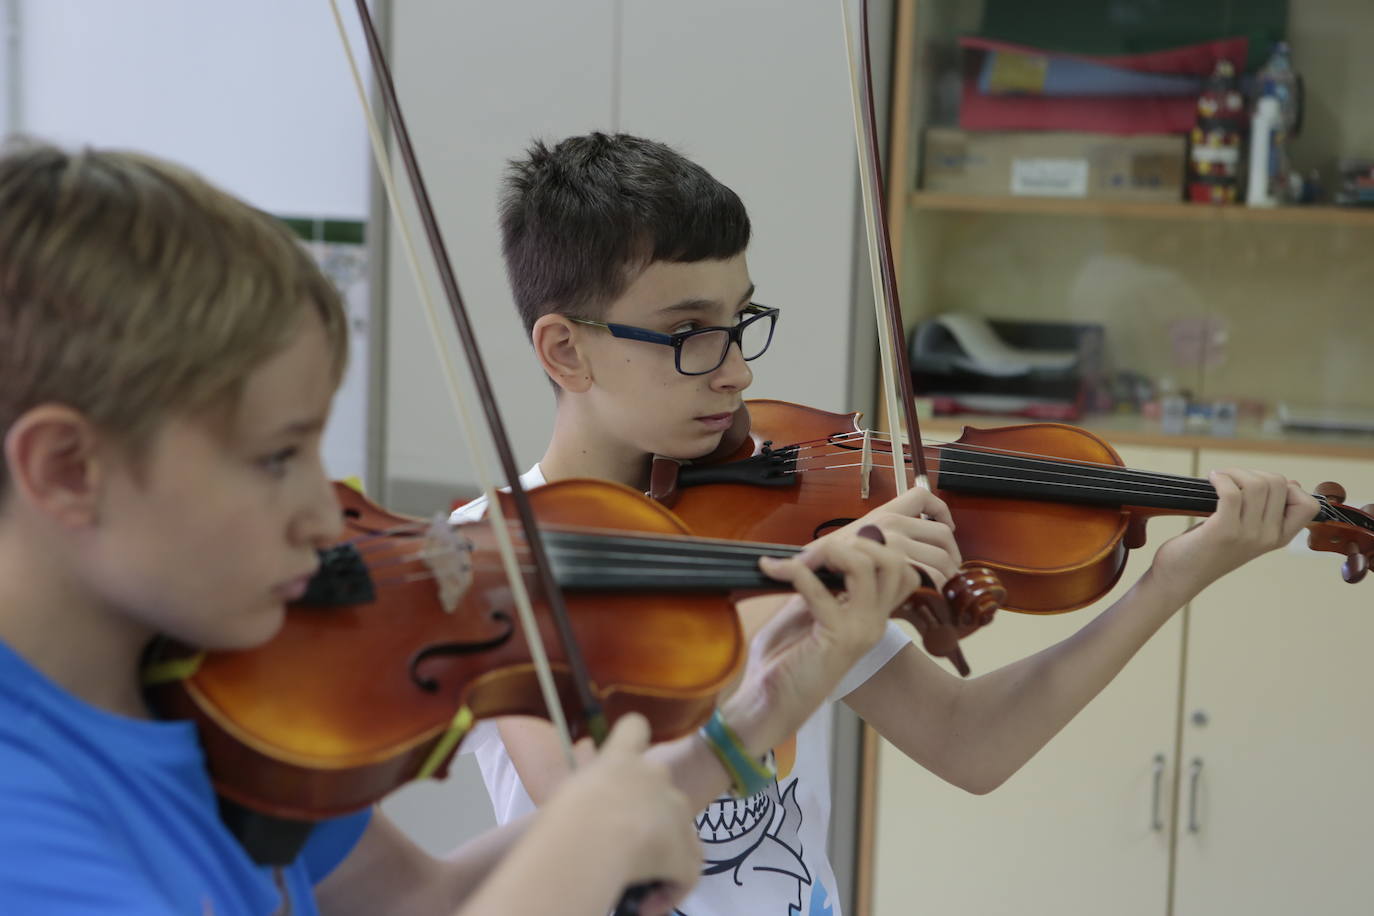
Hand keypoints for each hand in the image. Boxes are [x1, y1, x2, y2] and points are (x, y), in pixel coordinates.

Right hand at [544, 714, 699, 915]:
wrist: (589, 839)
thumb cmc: (563, 816)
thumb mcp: (565, 796)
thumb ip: (582, 794)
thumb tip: (571, 816)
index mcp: (619, 758)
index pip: (634, 727)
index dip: (635, 740)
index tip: (629, 759)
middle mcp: (654, 774)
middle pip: (662, 789)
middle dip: (651, 816)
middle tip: (623, 845)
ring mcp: (675, 809)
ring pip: (680, 832)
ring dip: (663, 855)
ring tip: (637, 883)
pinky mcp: (685, 848)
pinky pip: (685, 872)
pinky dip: (669, 891)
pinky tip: (645, 906)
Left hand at [722, 529, 921, 755]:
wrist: (767, 703)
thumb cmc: (783, 659)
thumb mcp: (804, 609)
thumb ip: (820, 582)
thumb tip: (819, 548)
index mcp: (871, 615)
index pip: (900, 568)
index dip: (867, 547)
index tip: (825, 551)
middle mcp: (874, 622)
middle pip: (895, 561)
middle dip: (855, 542)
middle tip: (816, 553)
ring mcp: (860, 631)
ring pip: (867, 566)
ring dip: (828, 552)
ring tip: (798, 561)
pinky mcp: (836, 639)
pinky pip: (820, 589)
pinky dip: (793, 572)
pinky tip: (771, 570)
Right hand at [822, 486, 961, 587]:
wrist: (809, 573)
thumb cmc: (829, 562)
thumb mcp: (857, 539)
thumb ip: (883, 537)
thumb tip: (914, 544)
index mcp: (884, 514)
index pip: (922, 497)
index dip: (941, 510)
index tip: (945, 526)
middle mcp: (892, 524)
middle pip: (942, 534)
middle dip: (951, 555)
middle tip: (947, 571)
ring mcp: (894, 544)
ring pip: (940, 558)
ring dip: (946, 575)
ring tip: (940, 587)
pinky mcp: (895, 567)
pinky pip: (929, 576)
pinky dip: (935, 587)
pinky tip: (928, 595)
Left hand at [1152, 468, 1317, 600]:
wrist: (1180, 577)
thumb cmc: (1208, 550)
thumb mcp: (1248, 533)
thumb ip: (1268, 513)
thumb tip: (1291, 483)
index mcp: (1279, 538)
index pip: (1309, 505)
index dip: (1290, 487)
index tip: (1262, 487)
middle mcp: (1268, 537)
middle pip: (1279, 484)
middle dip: (1253, 473)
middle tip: (1232, 480)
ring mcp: (1248, 535)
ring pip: (1258, 484)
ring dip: (1235, 473)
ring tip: (1219, 479)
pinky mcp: (1224, 531)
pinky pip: (1232, 492)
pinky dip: (1221, 478)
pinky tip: (1211, 479)